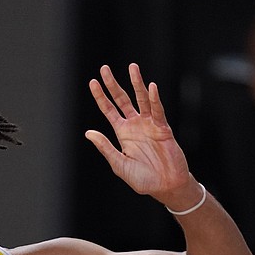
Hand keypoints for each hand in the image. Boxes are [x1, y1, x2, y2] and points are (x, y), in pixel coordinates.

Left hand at [85, 64, 191, 200]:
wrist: (166, 187)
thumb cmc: (143, 179)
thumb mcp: (119, 164)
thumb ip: (105, 147)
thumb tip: (88, 132)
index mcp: (122, 133)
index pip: (109, 110)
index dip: (100, 96)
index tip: (93, 82)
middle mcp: (135, 125)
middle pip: (122, 99)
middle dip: (113, 84)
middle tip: (104, 68)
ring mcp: (149, 125)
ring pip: (141, 99)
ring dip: (137, 83)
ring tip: (132, 68)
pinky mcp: (163, 128)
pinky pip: (158, 111)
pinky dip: (155, 99)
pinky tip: (151, 87)